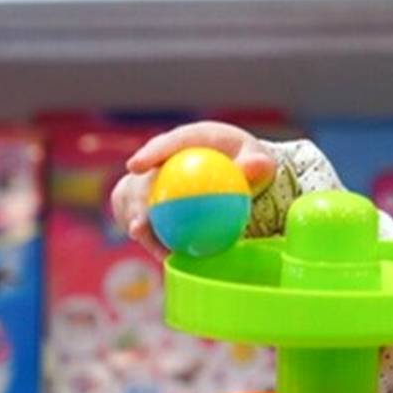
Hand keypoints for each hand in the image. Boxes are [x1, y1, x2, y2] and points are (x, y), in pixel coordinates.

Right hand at [109, 120, 277, 259]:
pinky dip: (152, 235)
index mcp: (187, 140)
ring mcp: (155, 181)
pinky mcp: (153, 202)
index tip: (135, 166)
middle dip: (134, 197)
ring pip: (136, 201)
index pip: (165, 144)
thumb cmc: (247, 162)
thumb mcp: (258, 160)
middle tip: (139, 221)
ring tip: (143, 238)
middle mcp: (165, 159)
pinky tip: (162, 253)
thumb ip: (257, 163)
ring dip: (136, 220)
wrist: (239, 174)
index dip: (147, 153)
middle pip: (143, 177)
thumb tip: (255, 167)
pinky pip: (146, 220)